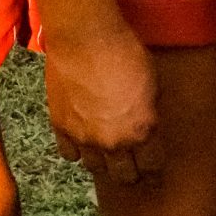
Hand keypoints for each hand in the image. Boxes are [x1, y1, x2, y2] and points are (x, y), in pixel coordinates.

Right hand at [42, 22, 163, 186]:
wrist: (87, 39)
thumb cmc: (126, 52)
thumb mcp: (154, 81)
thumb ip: (150, 110)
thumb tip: (148, 121)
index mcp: (142, 130)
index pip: (152, 165)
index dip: (155, 165)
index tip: (155, 164)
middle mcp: (113, 141)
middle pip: (125, 176)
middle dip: (133, 173)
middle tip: (135, 167)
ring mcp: (84, 138)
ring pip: (96, 167)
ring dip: (104, 162)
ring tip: (109, 154)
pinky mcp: (60, 128)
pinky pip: (69, 154)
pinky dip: (77, 150)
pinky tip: (83, 141)